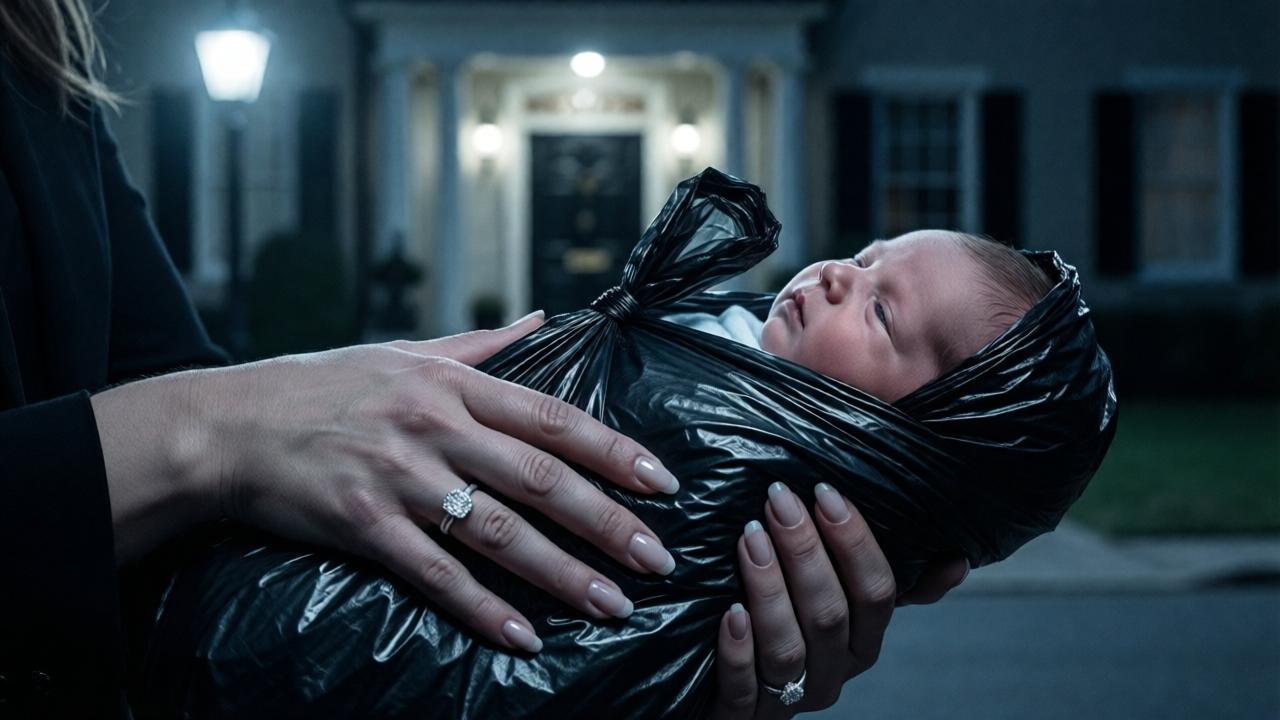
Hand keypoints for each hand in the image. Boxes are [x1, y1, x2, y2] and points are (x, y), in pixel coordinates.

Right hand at [94, 312, 679, 654]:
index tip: (663, 484)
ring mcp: (400, 478)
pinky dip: (484, 607)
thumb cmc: (322, 386)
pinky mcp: (364, 525)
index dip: (615, 453)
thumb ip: (483, 345)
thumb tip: (546, 319)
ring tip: (612, 604)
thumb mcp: (405, 352)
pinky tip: (525, 635)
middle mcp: (435, 427)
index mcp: (453, 384)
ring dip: (563, 573)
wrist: (228, 424)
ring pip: (500, 532)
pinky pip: (436, 573)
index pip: (554, 419)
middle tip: (658, 561)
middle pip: (541, 480)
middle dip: (609, 523)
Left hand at [709, 483, 967, 718]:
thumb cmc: (793, 632)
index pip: (877, 595)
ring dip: (769, 589)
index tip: (825, 492)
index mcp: (863, 646)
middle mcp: (832, 676)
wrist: (734, 702)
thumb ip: (896, 585)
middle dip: (806, 553)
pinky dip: (739, 651)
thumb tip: (958, 560)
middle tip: (779, 502)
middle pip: (830, 616)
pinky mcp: (742, 716)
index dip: (855, 543)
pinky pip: (743, 689)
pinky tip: (731, 613)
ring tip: (750, 538)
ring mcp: (787, 702)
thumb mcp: (846, 608)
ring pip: (787, 649)